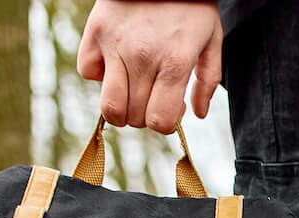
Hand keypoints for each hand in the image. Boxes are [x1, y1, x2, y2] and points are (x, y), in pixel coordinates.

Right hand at [76, 0, 224, 131]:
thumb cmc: (190, 4)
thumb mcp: (211, 39)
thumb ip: (208, 80)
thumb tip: (196, 113)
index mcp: (175, 62)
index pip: (159, 120)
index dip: (165, 123)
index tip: (170, 110)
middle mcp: (142, 57)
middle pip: (135, 118)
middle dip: (145, 116)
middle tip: (153, 96)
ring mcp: (115, 44)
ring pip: (108, 106)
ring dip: (120, 108)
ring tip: (132, 91)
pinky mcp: (95, 31)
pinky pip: (87, 72)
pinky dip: (98, 75)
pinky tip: (114, 63)